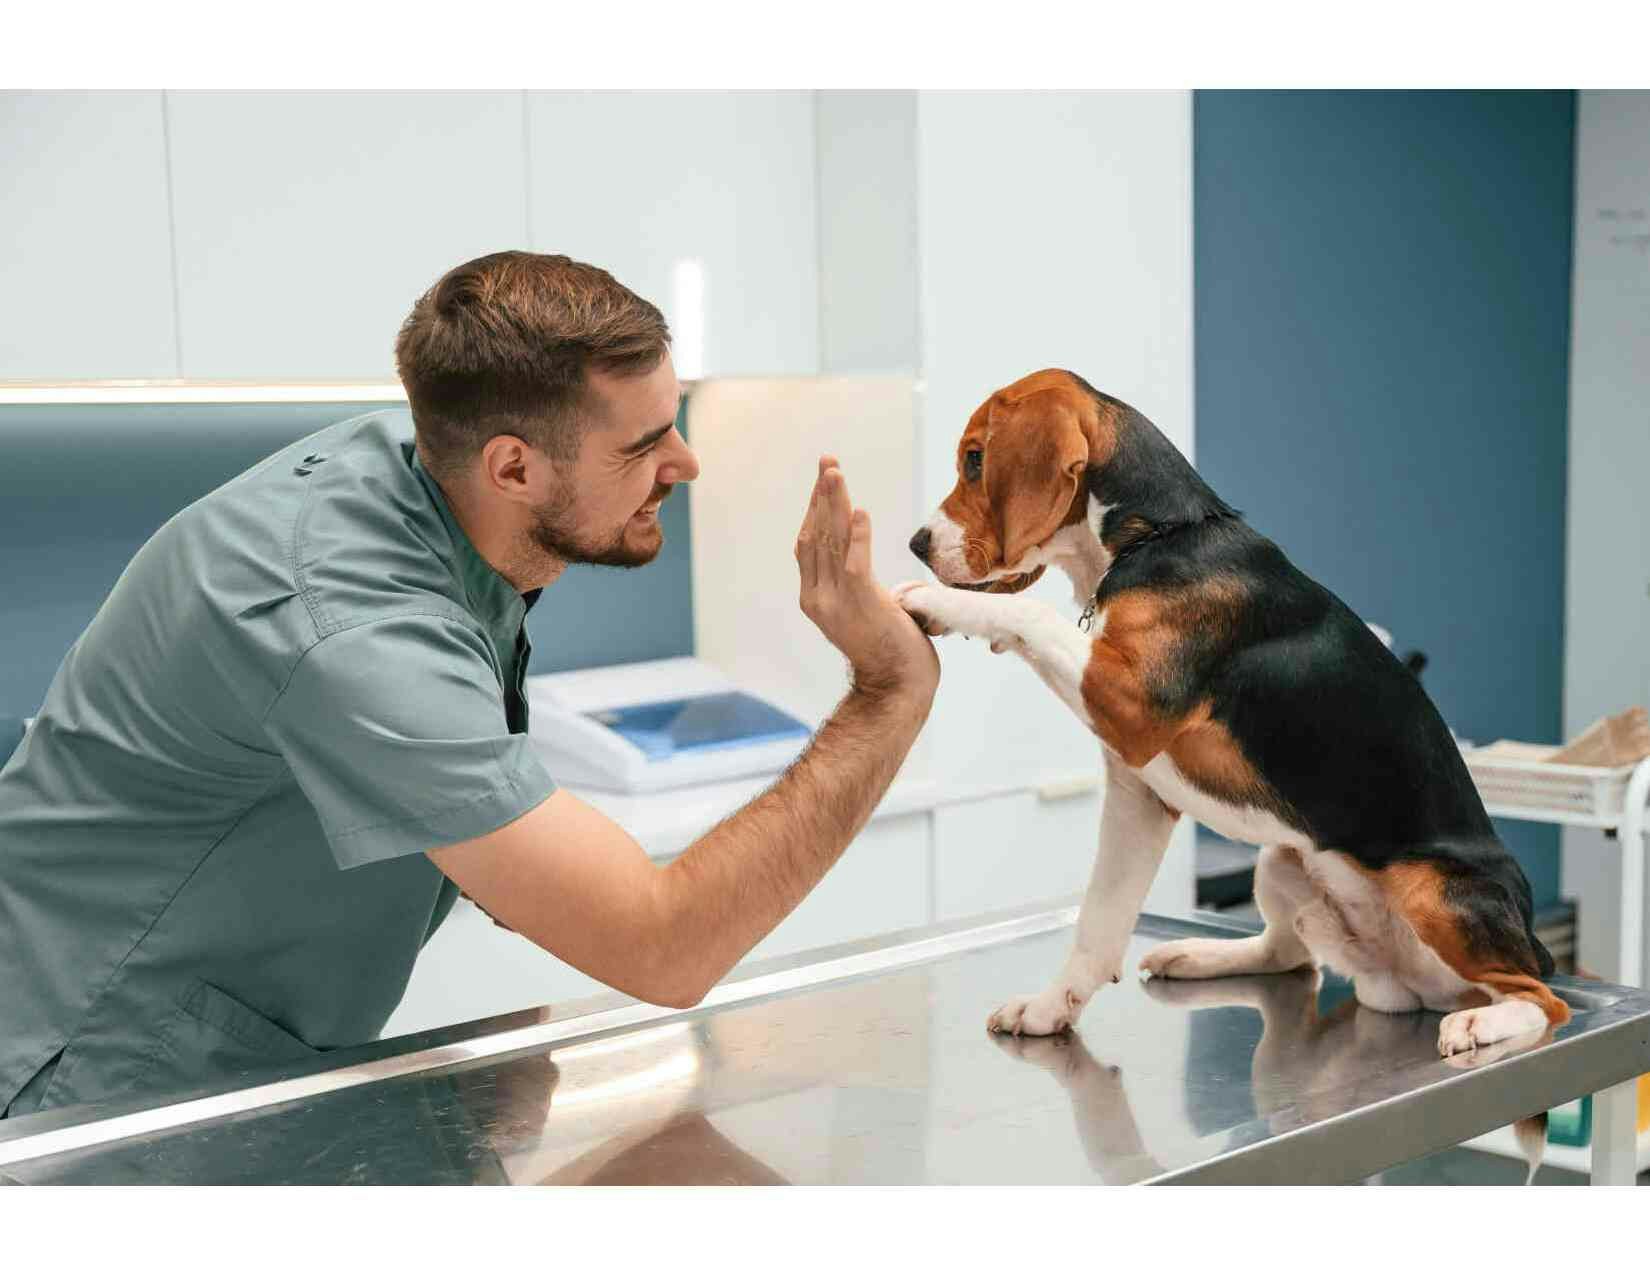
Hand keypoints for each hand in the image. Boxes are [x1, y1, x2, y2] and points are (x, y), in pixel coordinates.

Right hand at [795, 456, 938, 699]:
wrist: (898, 684)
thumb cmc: (888, 646)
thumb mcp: (862, 607)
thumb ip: (851, 579)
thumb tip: (853, 546)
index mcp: (813, 597)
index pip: (809, 542)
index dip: (815, 507)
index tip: (824, 478)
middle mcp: (818, 598)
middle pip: (816, 536)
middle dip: (822, 496)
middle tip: (827, 463)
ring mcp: (836, 603)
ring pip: (832, 543)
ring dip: (835, 505)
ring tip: (835, 474)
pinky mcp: (862, 606)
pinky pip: (856, 564)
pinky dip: (859, 536)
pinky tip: (862, 511)